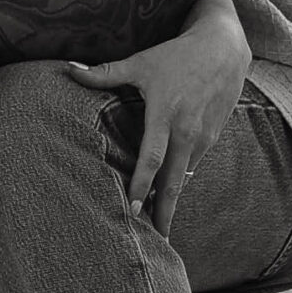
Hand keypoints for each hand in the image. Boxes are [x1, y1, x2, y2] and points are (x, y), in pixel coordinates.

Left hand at [66, 0, 250, 234]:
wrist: (223, 50)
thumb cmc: (176, 55)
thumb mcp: (140, 63)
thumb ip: (105, 73)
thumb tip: (68, 68)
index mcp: (164, 114)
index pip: (151, 158)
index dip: (142, 186)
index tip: (134, 211)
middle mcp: (186, 132)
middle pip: (173, 182)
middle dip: (164, 213)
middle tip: (155, 242)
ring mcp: (203, 138)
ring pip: (183, 177)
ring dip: (171, 200)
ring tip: (158, 226)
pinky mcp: (212, 139)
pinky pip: (192, 166)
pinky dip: (180, 181)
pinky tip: (169, 194)